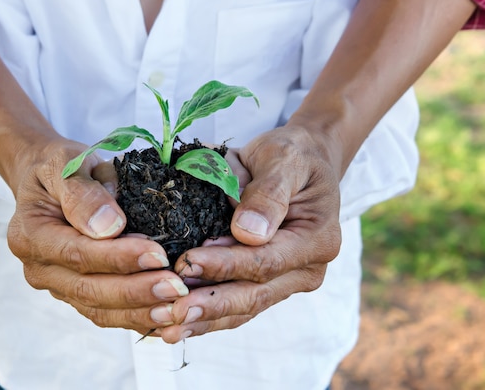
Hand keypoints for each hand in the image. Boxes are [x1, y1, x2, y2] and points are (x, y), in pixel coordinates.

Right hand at [6, 138, 188, 333]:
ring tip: (177, 309)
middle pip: (89, 290)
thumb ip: (82, 191)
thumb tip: (109, 226)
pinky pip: (106, 313)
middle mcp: (39, 269)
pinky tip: (166, 318)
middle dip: (136, 291)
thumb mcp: (66, 162)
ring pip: (99, 309)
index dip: (118, 258)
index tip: (157, 254)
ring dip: (140, 312)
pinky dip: (136, 318)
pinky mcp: (76, 294)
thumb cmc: (59, 167)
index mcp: (30, 235)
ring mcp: (57, 286)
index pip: (77, 254)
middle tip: (176, 288)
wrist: (48, 180)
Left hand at [148, 125, 342, 342]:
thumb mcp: (284, 159)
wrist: (303, 163)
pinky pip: (239, 305)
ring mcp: (288, 281)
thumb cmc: (292, 155)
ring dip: (206, 320)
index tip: (187, 263)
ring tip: (168, 329)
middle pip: (255, 294)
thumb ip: (268, 193)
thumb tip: (247, 233)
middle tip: (172, 312)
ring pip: (245, 308)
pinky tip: (179, 325)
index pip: (266, 260)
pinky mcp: (269, 284)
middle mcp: (307, 268)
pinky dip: (210, 316)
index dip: (225, 265)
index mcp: (317, 239)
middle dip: (211, 304)